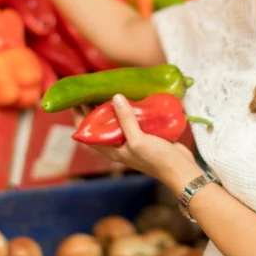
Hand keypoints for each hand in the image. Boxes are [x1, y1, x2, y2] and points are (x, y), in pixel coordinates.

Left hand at [87, 95, 203, 193]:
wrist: (180, 168)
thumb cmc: (156, 159)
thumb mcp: (137, 140)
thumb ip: (126, 120)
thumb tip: (115, 97)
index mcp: (110, 149)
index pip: (86, 132)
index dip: (79, 117)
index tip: (75, 99)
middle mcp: (118, 143)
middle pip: (100, 124)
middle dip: (93, 108)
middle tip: (91, 87)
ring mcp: (131, 138)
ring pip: (116, 119)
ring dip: (112, 106)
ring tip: (108, 88)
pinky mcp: (145, 133)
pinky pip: (132, 118)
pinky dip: (129, 108)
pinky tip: (131, 95)